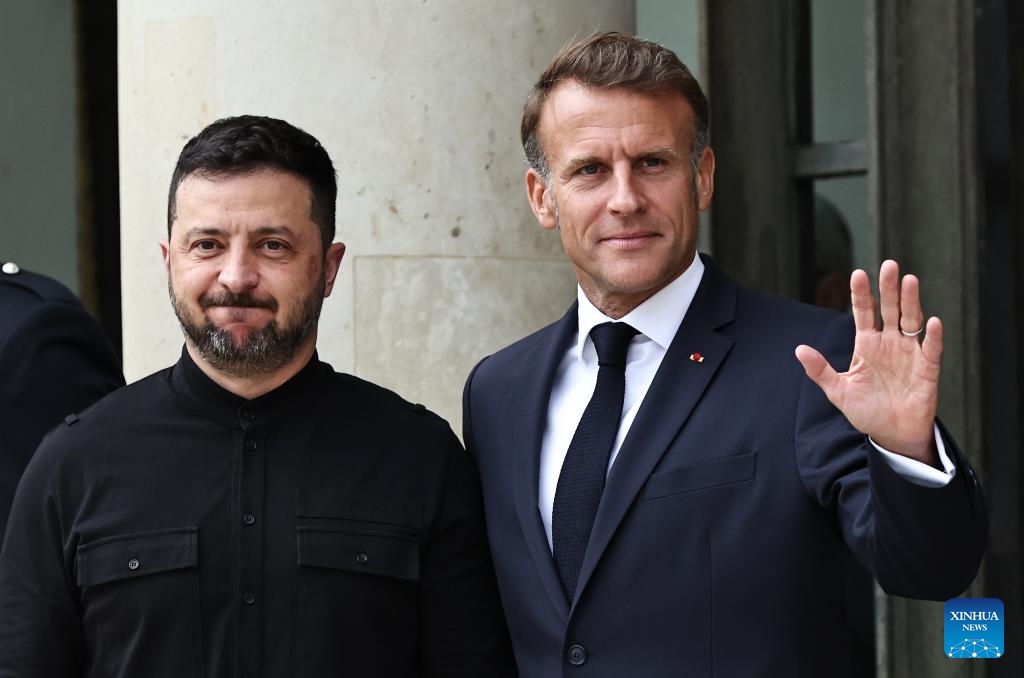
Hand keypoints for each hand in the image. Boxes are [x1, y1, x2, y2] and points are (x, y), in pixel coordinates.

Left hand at [795, 260, 939, 465]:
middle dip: (888, 288)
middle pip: (889, 310)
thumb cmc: (866, 411)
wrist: (891, 435)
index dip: (861, 294)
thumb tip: (799, 349)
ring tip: (910, 281)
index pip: (863, 313)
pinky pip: (931, 349)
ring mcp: (909, 354)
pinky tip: (931, 322)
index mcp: (866, 345)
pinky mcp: (927, 369)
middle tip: (889, 265)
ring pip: (910, 321)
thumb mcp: (838, 391)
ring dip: (911, 302)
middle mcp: (889, 344)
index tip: (858, 273)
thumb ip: (820, 370)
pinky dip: (932, 337)